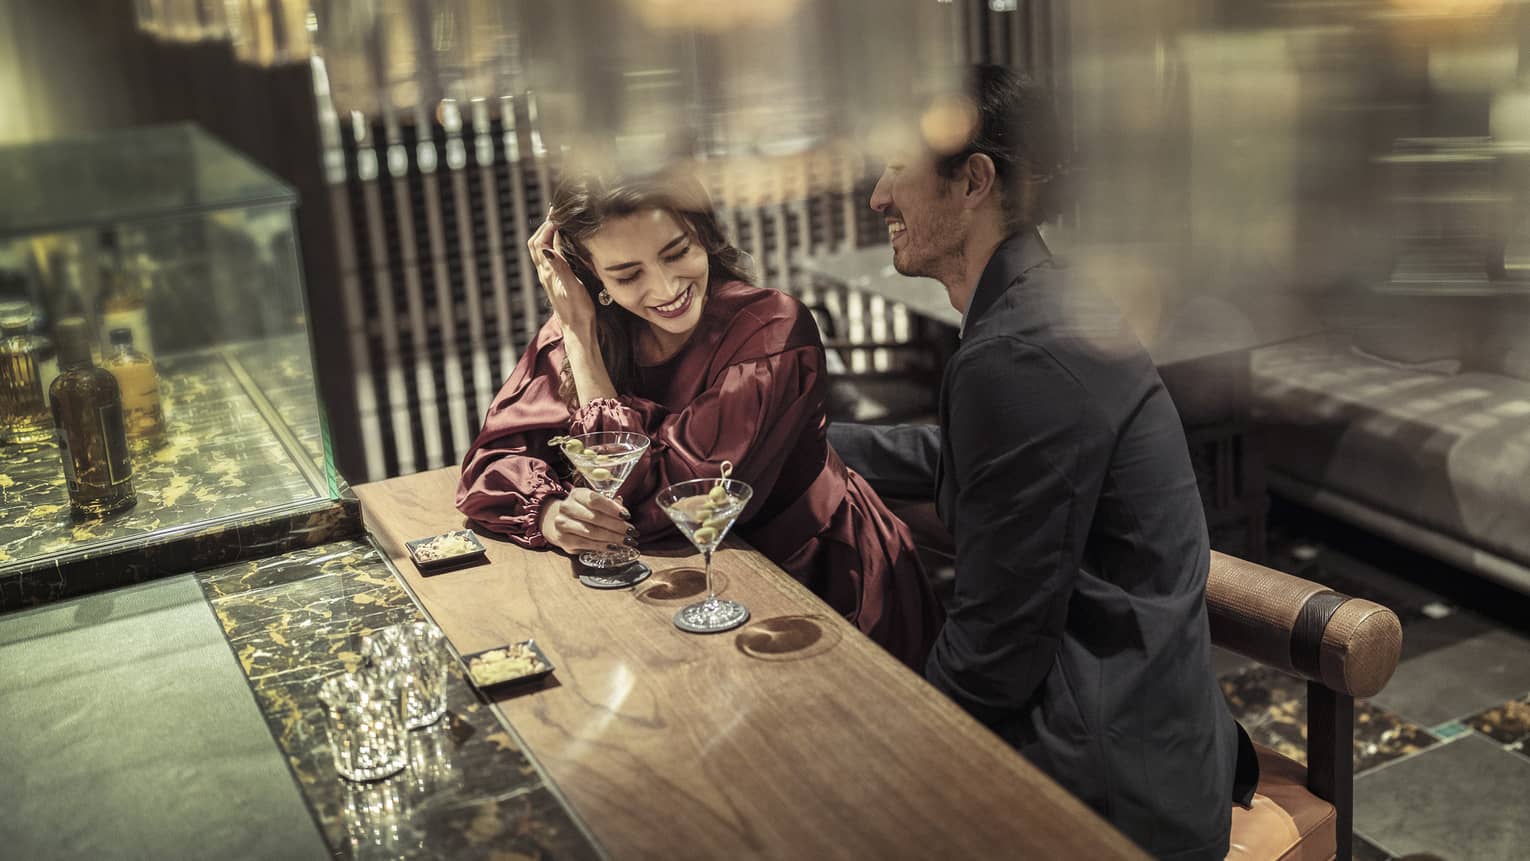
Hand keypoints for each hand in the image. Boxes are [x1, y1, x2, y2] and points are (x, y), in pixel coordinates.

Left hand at [529, 211, 596, 333]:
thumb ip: (560, 267)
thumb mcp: (572, 287)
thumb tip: (547, 249)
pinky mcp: (554, 281)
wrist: (578, 329)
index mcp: (548, 273)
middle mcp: (545, 274)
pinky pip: (547, 257)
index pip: (541, 243)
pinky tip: (562, 243)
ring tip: (557, 223)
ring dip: (546, 234)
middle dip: (544, 227)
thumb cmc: (578, 310)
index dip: (548, 226)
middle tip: (556, 214)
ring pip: (539, 251)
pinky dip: (552, 244)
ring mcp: (548, 277)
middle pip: (535, 244)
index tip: (559, 215)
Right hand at [540, 488, 632, 554]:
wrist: (559, 523)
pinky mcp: (563, 539)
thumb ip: (610, 505)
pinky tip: (613, 547)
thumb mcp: (595, 504)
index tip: (627, 516)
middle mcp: (567, 507)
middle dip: (617, 526)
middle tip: (632, 533)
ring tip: (626, 542)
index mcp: (577, 494)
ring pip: (591, 532)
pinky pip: (586, 544)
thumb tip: (623, 508)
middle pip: (595, 517)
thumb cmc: (584, 512)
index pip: (595, 500)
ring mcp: (562, 523)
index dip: (612, 508)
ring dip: (612, 538)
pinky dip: (602, 546)